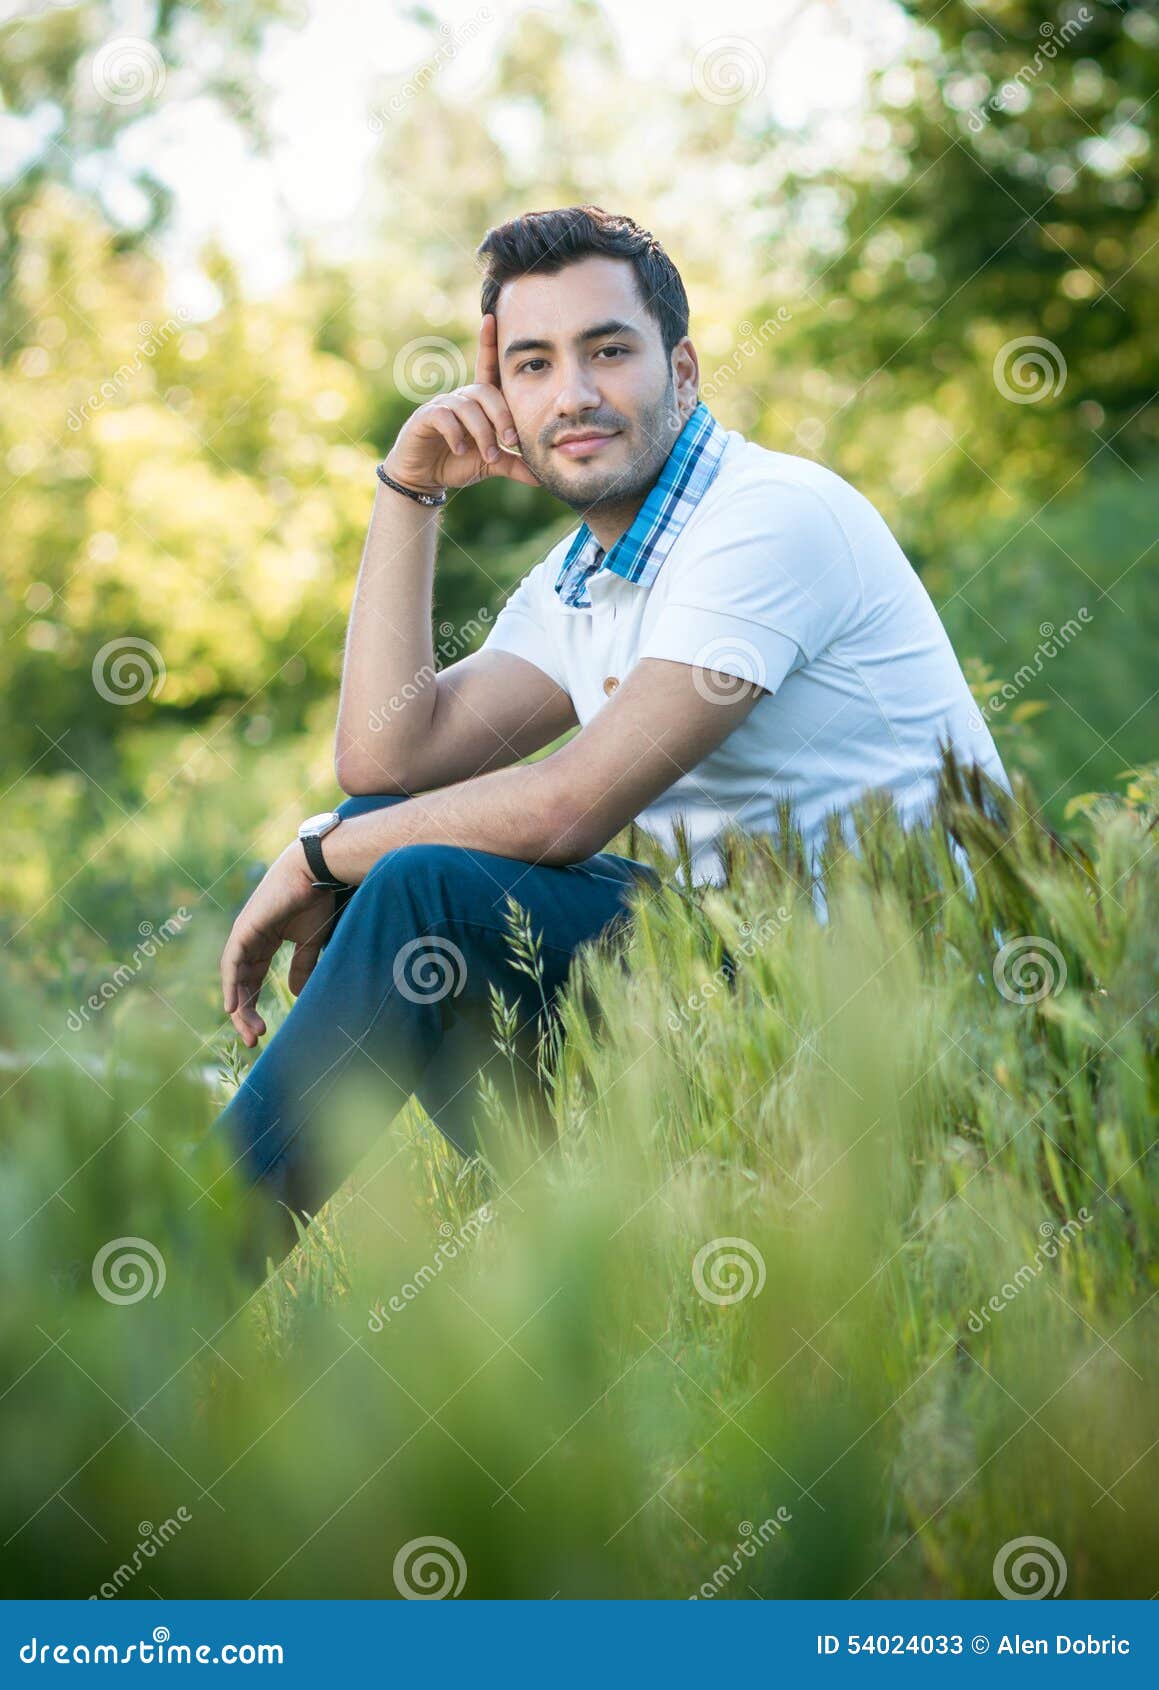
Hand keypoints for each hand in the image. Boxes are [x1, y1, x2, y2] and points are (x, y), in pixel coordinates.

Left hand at [220, 843, 337, 1047]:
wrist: (316, 871)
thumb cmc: (317, 898)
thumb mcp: (310, 941)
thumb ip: (302, 965)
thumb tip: (296, 992)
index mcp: (263, 942)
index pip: (252, 981)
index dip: (255, 1006)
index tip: (262, 1033)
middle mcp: (249, 940)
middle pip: (241, 984)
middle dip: (246, 1014)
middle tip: (253, 1041)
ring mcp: (244, 934)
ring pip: (235, 978)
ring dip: (240, 1007)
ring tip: (249, 1031)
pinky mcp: (245, 929)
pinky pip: (233, 963)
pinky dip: (231, 985)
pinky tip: (233, 1007)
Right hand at [383, 313, 541, 493]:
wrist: (424, 479)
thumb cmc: (458, 463)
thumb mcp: (491, 463)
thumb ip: (515, 465)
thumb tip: (544, 476)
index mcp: (478, 402)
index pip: (486, 368)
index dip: (487, 342)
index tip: (491, 317)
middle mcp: (461, 398)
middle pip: (486, 391)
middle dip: (502, 416)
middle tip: (511, 442)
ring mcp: (441, 406)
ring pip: (467, 406)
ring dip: (482, 432)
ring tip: (489, 455)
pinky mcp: (425, 418)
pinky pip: (444, 416)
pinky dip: (456, 433)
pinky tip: (460, 449)